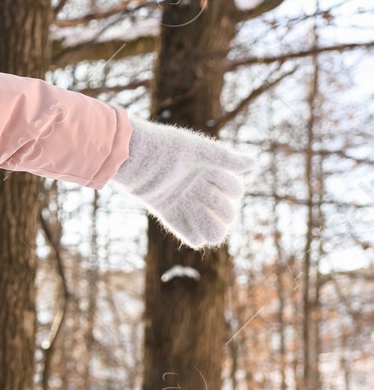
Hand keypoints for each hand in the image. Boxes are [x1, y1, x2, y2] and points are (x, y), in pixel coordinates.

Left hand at [111, 116, 255, 247]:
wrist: (133, 155)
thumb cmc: (167, 147)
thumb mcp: (200, 151)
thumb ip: (227, 159)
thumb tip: (256, 164)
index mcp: (206, 169)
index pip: (232, 188)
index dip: (233, 191)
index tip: (224, 184)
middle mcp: (195, 185)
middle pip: (220, 206)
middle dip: (224, 211)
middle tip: (222, 212)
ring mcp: (179, 197)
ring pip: (201, 217)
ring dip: (210, 227)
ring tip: (215, 236)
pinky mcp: (163, 207)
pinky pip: (179, 225)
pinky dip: (189, 234)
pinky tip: (198, 242)